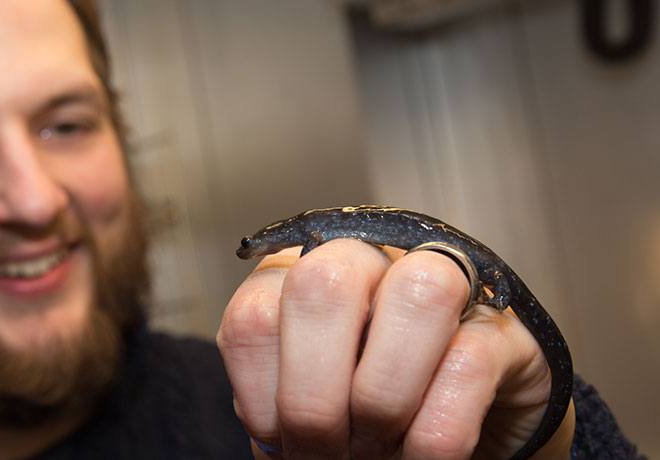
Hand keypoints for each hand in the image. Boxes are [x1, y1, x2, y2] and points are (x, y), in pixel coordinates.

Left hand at [217, 239, 573, 458]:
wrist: (458, 423)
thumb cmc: (370, 408)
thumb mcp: (312, 400)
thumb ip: (284, 399)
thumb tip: (279, 435)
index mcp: (303, 274)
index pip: (254, 315)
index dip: (261, 393)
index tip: (279, 439)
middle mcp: (373, 260)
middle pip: (323, 285)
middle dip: (314, 399)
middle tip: (328, 452)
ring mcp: (447, 285)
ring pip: (414, 296)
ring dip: (382, 405)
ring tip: (380, 451)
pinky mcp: (503, 330)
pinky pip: (468, 365)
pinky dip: (434, 435)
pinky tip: (422, 456)